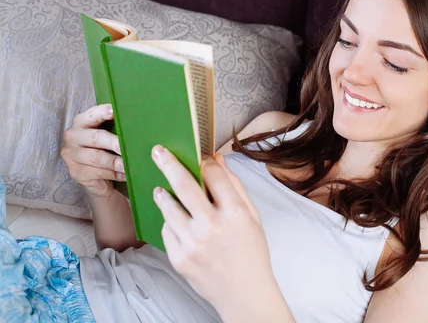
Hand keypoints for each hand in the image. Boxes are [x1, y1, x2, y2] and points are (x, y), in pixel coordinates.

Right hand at [61, 103, 125, 198]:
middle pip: (95, 137)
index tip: (114, 111)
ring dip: (116, 162)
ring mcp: (72, 155)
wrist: (96, 176)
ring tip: (129, 165)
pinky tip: (125, 175)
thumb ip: (117, 127)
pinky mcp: (76, 172)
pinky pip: (97, 172)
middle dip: (114, 143)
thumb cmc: (106, 148)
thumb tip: (137, 126)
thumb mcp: (109, 135)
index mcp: (82, 122)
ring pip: (96, 158)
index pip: (92, 115)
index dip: (102, 112)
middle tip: (129, 148)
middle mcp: (73, 136)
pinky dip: (114, 174)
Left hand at [151, 145, 292, 320]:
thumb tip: (217, 161)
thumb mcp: (252, 217)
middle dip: (169, 164)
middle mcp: (213, 226)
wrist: (244, 293)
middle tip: (158, 152)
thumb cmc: (251, 253)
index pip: (214, 175)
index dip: (204, 162)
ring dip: (163, 193)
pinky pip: (167, 230)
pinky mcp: (179, 258)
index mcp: (235, 213)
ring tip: (161, 189)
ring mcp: (193, 243)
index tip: (197, 157)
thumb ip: (234, 187)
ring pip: (169, 207)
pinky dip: (170, 222)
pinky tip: (178, 223)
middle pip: (185, 185)